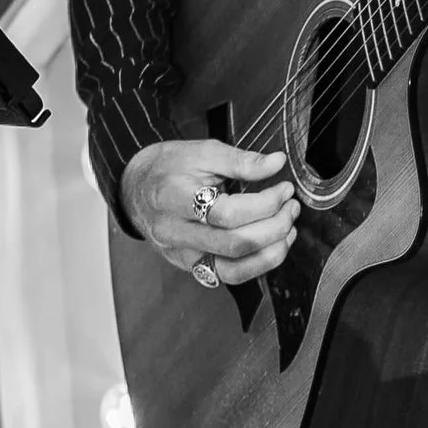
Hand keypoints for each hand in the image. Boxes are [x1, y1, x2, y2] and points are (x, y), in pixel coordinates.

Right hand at [123, 136, 295, 286]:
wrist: (136, 188)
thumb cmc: (168, 168)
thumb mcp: (201, 151)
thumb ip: (240, 160)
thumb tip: (276, 163)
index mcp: (172, 198)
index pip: (225, 213)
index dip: (263, 204)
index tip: (284, 188)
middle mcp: (174, 233)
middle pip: (233, 244)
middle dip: (274, 227)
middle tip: (291, 207)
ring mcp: (181, 255)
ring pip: (233, 270)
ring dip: (271, 252)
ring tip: (288, 229)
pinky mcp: (191, 268)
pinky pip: (229, 276)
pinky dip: (258, 264)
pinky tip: (273, 246)